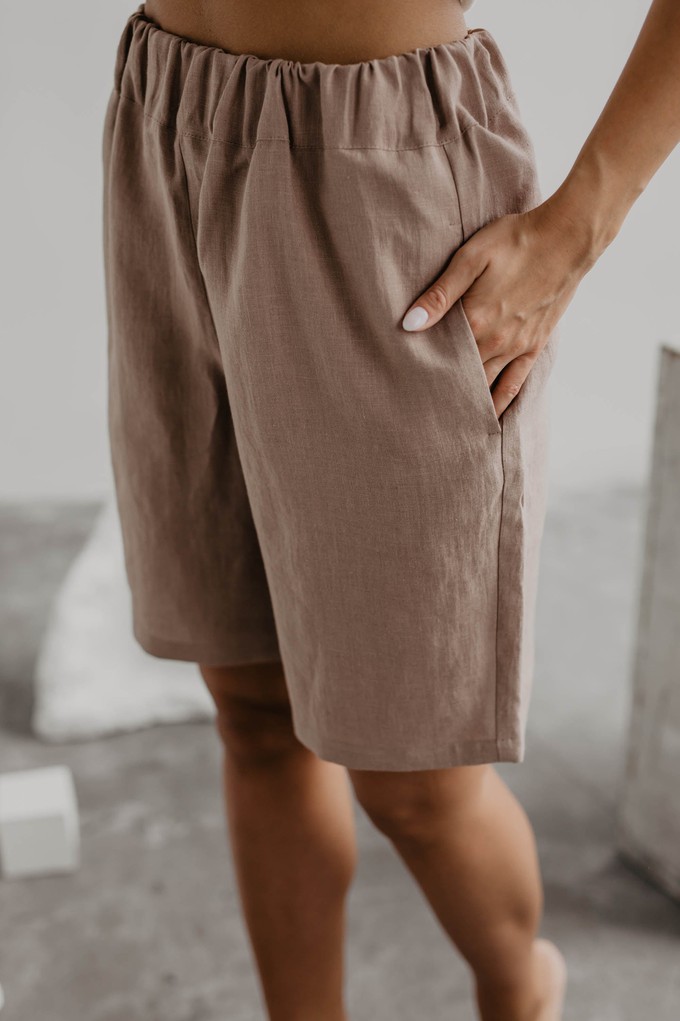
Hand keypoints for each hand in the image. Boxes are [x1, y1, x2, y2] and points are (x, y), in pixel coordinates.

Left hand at [401, 198, 596, 417]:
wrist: (567, 238)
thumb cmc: (515, 240)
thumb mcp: (471, 257)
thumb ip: (440, 293)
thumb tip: (409, 324)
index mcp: (475, 320)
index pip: (440, 356)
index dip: (421, 371)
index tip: (403, 387)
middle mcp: (495, 341)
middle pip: (461, 376)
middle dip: (440, 392)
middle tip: (418, 413)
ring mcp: (517, 347)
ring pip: (486, 385)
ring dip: (466, 403)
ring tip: (446, 422)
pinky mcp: (534, 346)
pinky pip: (514, 384)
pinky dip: (500, 402)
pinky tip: (489, 418)